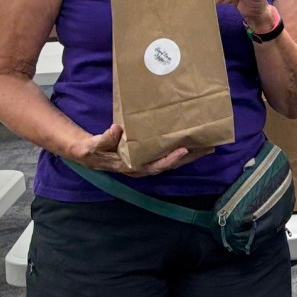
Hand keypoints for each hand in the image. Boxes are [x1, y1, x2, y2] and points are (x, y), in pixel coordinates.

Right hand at [70, 124, 207, 175]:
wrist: (89, 154)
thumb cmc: (92, 150)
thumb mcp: (93, 145)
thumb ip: (104, 139)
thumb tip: (117, 129)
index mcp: (132, 167)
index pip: (155, 165)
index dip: (169, 159)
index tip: (183, 151)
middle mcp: (143, 167)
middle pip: (170, 164)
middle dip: (189, 158)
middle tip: (207, 148)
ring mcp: (147, 163)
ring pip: (171, 161)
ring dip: (189, 155)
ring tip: (207, 145)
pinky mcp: (148, 157)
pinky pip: (167, 155)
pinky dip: (180, 151)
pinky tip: (191, 143)